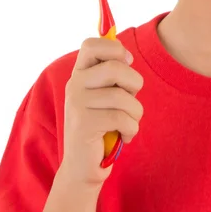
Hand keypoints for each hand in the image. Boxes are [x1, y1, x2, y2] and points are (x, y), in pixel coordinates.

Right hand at [58, 37, 143, 185]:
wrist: (83, 167)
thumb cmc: (102, 126)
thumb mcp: (105, 95)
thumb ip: (113, 74)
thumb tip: (127, 55)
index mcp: (79, 74)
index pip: (92, 44)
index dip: (115, 49)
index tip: (126, 63)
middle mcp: (74, 85)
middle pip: (116, 67)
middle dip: (135, 84)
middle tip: (131, 99)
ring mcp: (77, 104)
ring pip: (123, 96)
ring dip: (136, 112)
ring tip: (128, 122)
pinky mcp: (84, 125)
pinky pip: (122, 118)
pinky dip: (131, 129)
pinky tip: (125, 135)